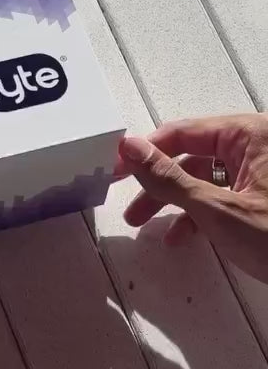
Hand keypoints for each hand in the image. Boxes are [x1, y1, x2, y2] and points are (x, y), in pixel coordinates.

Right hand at [116, 114, 267, 283]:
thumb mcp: (217, 210)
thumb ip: (168, 179)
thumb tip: (131, 150)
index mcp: (252, 133)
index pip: (183, 132)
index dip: (146, 151)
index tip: (115, 167)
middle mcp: (258, 145)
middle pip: (192, 155)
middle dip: (157, 182)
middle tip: (126, 199)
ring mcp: (263, 172)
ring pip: (206, 178)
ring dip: (174, 202)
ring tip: (147, 225)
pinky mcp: (264, 197)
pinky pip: (223, 195)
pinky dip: (200, 214)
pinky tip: (183, 236)